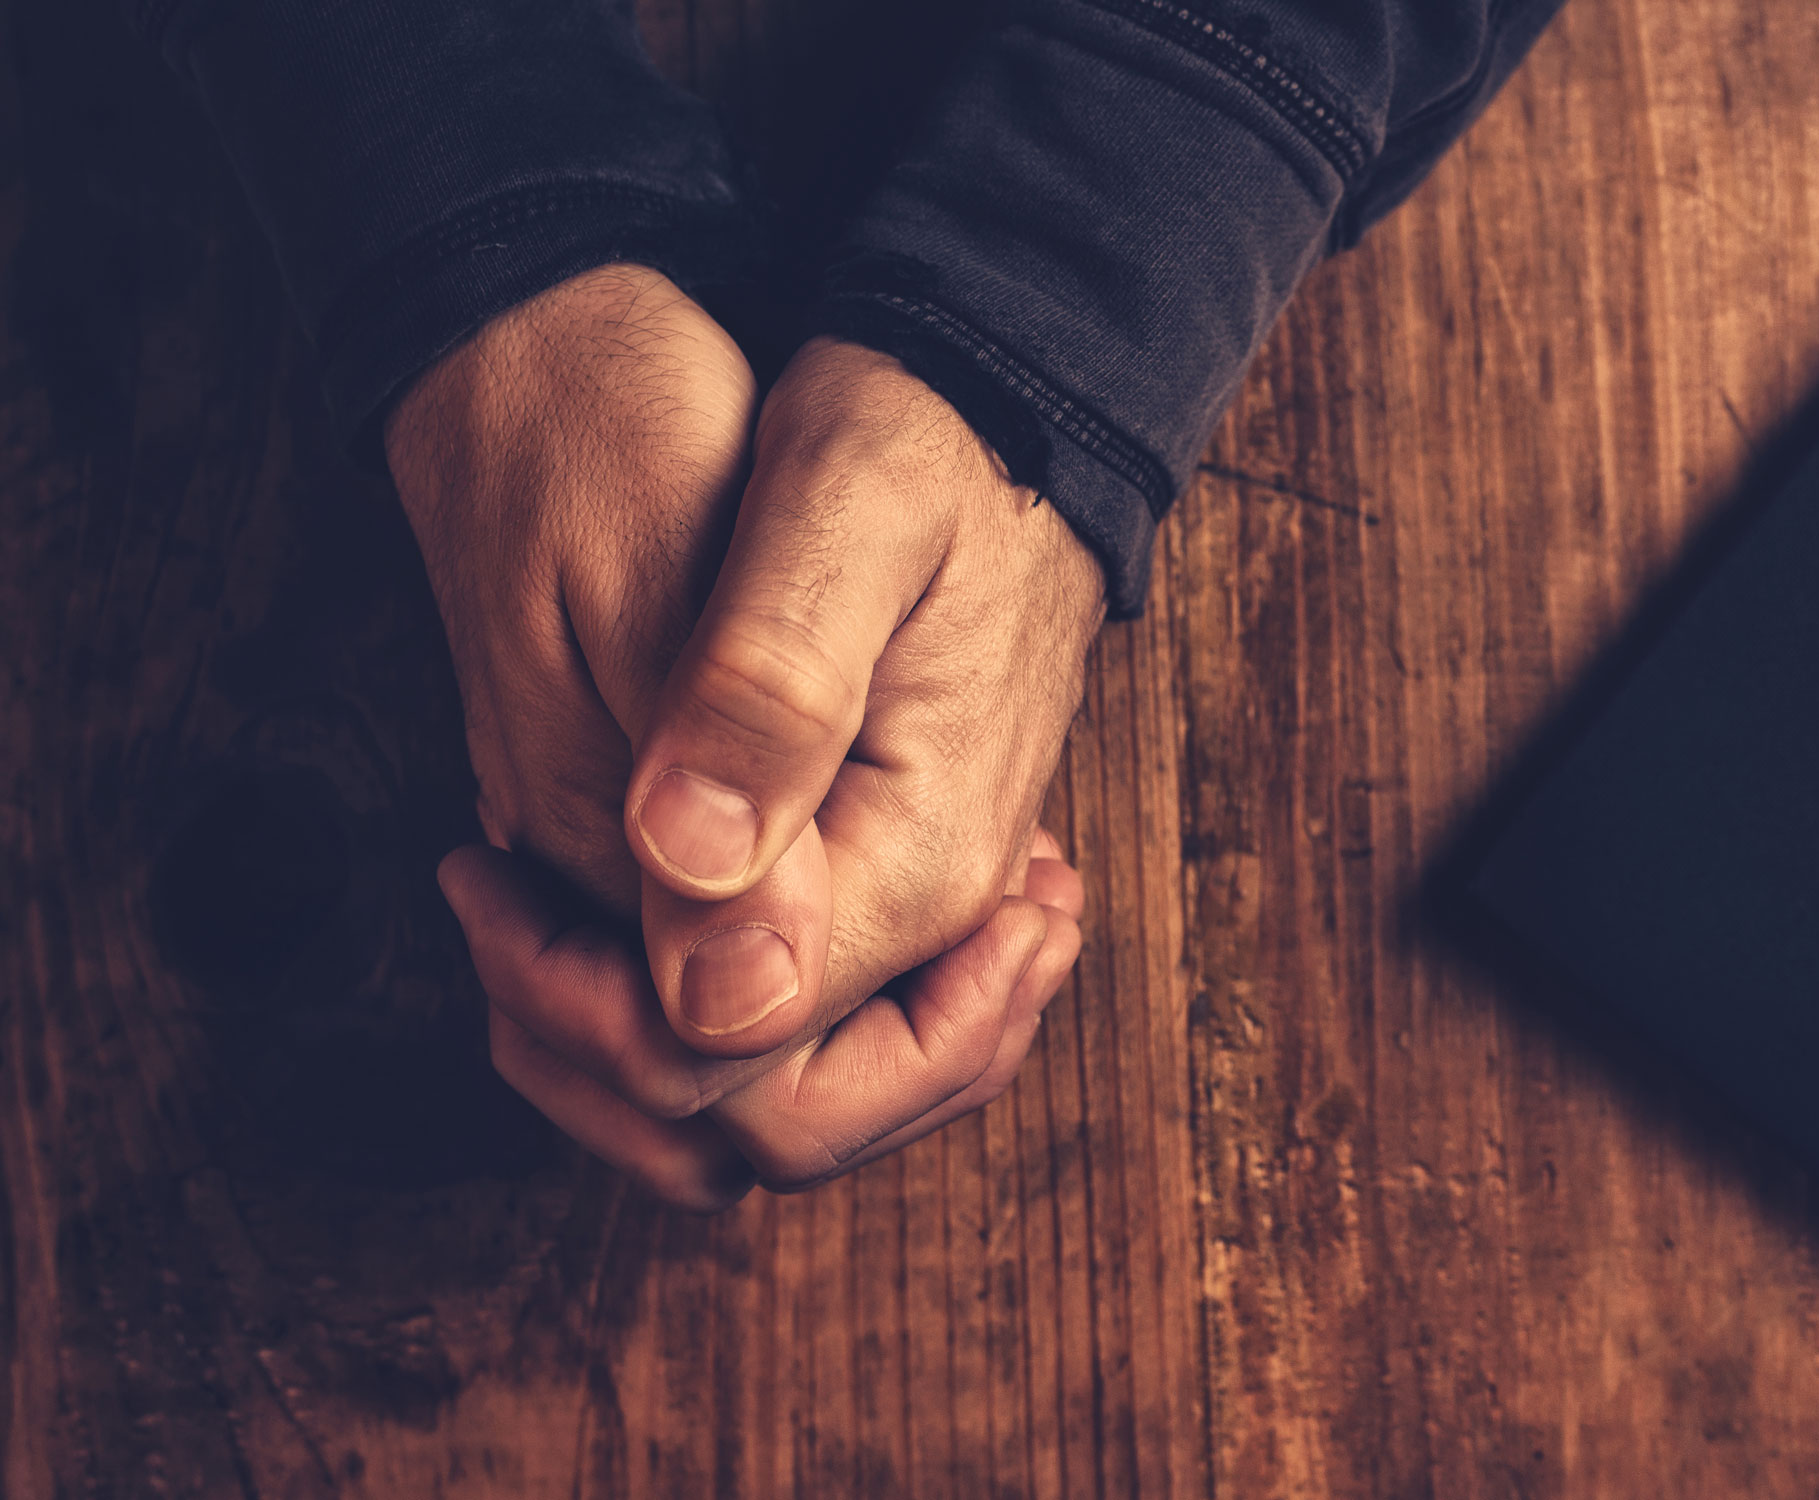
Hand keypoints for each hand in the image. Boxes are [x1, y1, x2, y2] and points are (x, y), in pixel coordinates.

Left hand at [393, 267, 1106, 1203]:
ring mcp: (922, 915)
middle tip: (494, 900)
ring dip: (626, 1050)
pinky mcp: (889, 887)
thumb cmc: (924, 437)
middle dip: (597, 1053)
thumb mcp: (845, 512)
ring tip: (525, 914)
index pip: (736, 1057)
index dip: (583, 1005)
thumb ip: (770, 697)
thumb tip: (689, 887)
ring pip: (777, 1103)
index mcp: (919, 862)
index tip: (487, 876)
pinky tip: (602, 907)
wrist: (1009, 414)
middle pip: (766, 1126)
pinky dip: (679, 1008)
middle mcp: (936, 919)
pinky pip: (795, 1031)